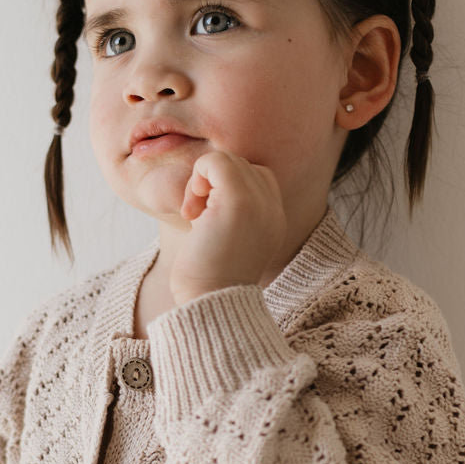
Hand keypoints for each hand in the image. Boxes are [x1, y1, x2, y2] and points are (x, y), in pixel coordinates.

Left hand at [170, 149, 287, 305]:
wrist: (210, 303)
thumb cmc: (207, 279)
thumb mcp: (226, 241)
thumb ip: (228, 212)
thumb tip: (203, 184)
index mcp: (273, 220)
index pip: (257, 177)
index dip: (226, 187)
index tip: (207, 216)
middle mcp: (273, 209)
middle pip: (241, 165)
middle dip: (211, 184)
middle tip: (196, 215)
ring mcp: (259, 203)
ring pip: (227, 160)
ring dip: (201, 182)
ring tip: (194, 214)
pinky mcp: (238, 201)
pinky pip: (215, 161)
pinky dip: (197, 176)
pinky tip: (191, 208)